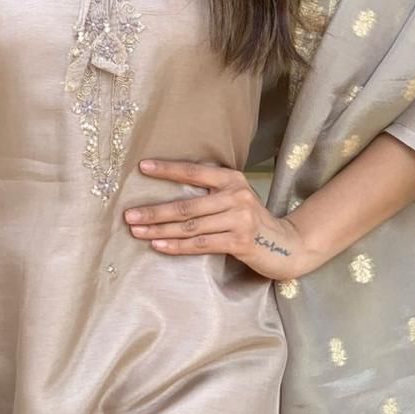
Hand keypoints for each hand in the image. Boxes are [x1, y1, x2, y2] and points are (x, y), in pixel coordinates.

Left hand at [124, 158, 313, 282]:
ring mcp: (239, 219)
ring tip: (136, 231)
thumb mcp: (235, 198)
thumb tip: (168, 194)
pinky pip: (200, 244)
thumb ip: (210, 192)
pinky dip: (177, 246)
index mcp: (231, 179)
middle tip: (128, 215)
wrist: (286, 244)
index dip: (167, 169)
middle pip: (186, 205)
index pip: (193, 171)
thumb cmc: (251, 220)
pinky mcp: (239, 241)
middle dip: (154, 211)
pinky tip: (158, 245)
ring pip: (190, 226)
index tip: (142, 167)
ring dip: (159, 230)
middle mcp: (235, 195)